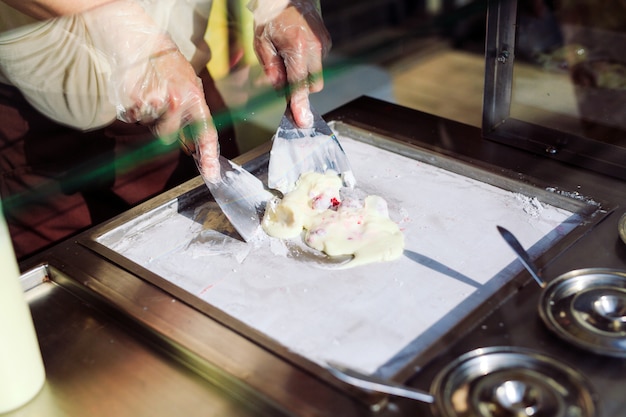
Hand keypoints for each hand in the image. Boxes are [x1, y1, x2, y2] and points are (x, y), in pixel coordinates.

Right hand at [83, 0, 219, 179]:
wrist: (140, 42)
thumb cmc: (167, 64)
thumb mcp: (190, 84)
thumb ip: (193, 113)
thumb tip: (192, 144)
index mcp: (195, 98)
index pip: (206, 134)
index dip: (209, 157)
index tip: (211, 174)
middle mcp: (176, 103)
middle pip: (167, 137)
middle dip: (163, 127)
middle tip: (160, 104)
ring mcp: (154, 103)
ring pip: (149, 127)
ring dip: (148, 116)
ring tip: (149, 92)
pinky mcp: (133, 103)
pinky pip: (133, 119)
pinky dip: (132, 110)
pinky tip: (137, 91)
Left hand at [252, 0, 330, 127]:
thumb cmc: (271, 16)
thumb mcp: (262, 41)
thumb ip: (271, 68)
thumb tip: (280, 89)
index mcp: (298, 48)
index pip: (299, 85)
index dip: (300, 105)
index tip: (302, 121)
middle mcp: (315, 47)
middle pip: (313, 86)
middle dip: (300, 88)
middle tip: (283, 76)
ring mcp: (323, 44)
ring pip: (316, 75)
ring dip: (303, 74)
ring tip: (288, 55)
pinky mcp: (326, 41)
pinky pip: (318, 62)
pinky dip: (307, 62)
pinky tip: (296, 48)